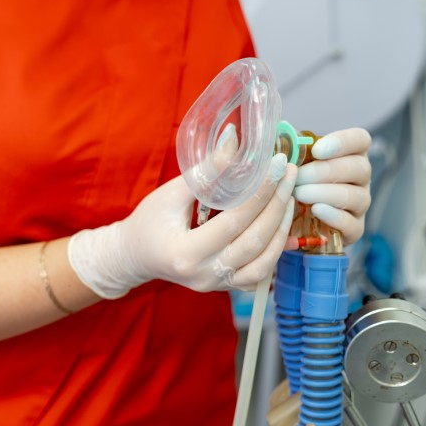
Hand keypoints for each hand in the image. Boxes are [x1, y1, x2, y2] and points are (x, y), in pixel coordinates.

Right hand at [69, 152, 297, 296]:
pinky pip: (259, 273)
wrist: (136, 255)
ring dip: (281, 229)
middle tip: (289, 174)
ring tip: (288, 197)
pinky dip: (275, 250)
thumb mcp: (172, 192)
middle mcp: (204, 274)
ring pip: (264, 263)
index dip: (259, 192)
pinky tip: (281, 225)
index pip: (233, 221)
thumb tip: (235, 138)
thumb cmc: (148, 221)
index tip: (276, 165)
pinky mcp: (225, 287)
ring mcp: (216, 285)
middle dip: (277, 205)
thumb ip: (207, 170)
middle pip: (254, 242)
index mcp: (185, 252)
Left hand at [293, 128, 370, 245]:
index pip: (360, 140)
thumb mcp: (292, 164)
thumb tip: (278, 132)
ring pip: (355, 196)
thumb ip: (290, 148)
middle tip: (298, 177)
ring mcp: (361, 204)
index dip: (342, 142)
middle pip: (359, 168)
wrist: (294, 221)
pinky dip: (334, 216)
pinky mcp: (355, 229)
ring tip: (299, 194)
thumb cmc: (294, 183)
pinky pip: (352, 223)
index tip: (317, 149)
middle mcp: (361, 178)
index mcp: (350, 154)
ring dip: (325, 193)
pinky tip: (316, 210)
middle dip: (325, 171)